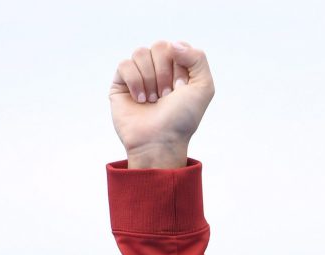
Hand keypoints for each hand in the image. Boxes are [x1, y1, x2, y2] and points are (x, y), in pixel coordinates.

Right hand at [109, 41, 214, 168]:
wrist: (160, 140)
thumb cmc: (182, 118)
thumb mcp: (204, 88)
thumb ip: (198, 58)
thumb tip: (173, 44)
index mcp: (179, 69)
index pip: (177, 47)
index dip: (180, 67)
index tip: (181, 89)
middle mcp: (159, 70)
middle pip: (159, 46)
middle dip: (165, 73)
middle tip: (167, 95)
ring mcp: (139, 75)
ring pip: (140, 52)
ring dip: (150, 79)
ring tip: (154, 100)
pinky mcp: (121, 82)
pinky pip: (125, 64)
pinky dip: (135, 82)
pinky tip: (140, 100)